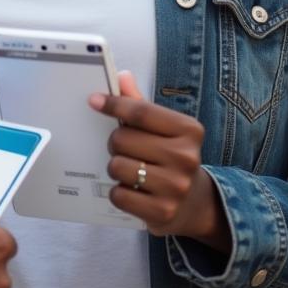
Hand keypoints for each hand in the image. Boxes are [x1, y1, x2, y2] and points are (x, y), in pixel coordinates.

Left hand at [89, 72, 230, 252]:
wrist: (194, 203)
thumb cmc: (170, 156)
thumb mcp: (163, 128)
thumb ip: (140, 104)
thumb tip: (122, 76)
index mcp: (189, 130)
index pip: (141, 111)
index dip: (113, 104)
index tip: (94, 100)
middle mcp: (187, 158)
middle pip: (123, 139)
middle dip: (116, 142)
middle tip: (125, 148)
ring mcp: (176, 187)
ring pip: (117, 166)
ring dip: (116, 167)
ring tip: (130, 169)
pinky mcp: (163, 212)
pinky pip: (119, 194)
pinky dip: (118, 191)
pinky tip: (133, 190)